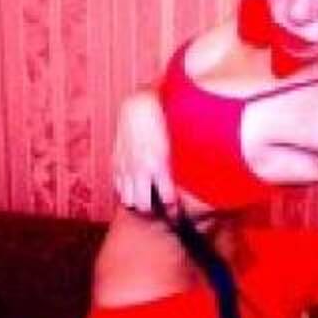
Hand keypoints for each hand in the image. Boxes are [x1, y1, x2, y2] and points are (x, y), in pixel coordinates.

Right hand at [112, 91, 177, 213]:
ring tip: (148, 199)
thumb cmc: (163, 122)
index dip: (174, 209)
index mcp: (159, 164)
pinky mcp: (116, 162)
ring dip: (138, 202)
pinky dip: (126, 192)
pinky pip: (117, 188)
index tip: (178, 209)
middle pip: (144, 206)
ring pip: (128, 200)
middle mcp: (140, 169)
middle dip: (153, 210)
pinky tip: (136, 188)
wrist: (139, 107)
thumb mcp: (178, 143)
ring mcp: (126, 166)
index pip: (167, 200)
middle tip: (162, 209)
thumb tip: (201, 180)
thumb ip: (186, 164)